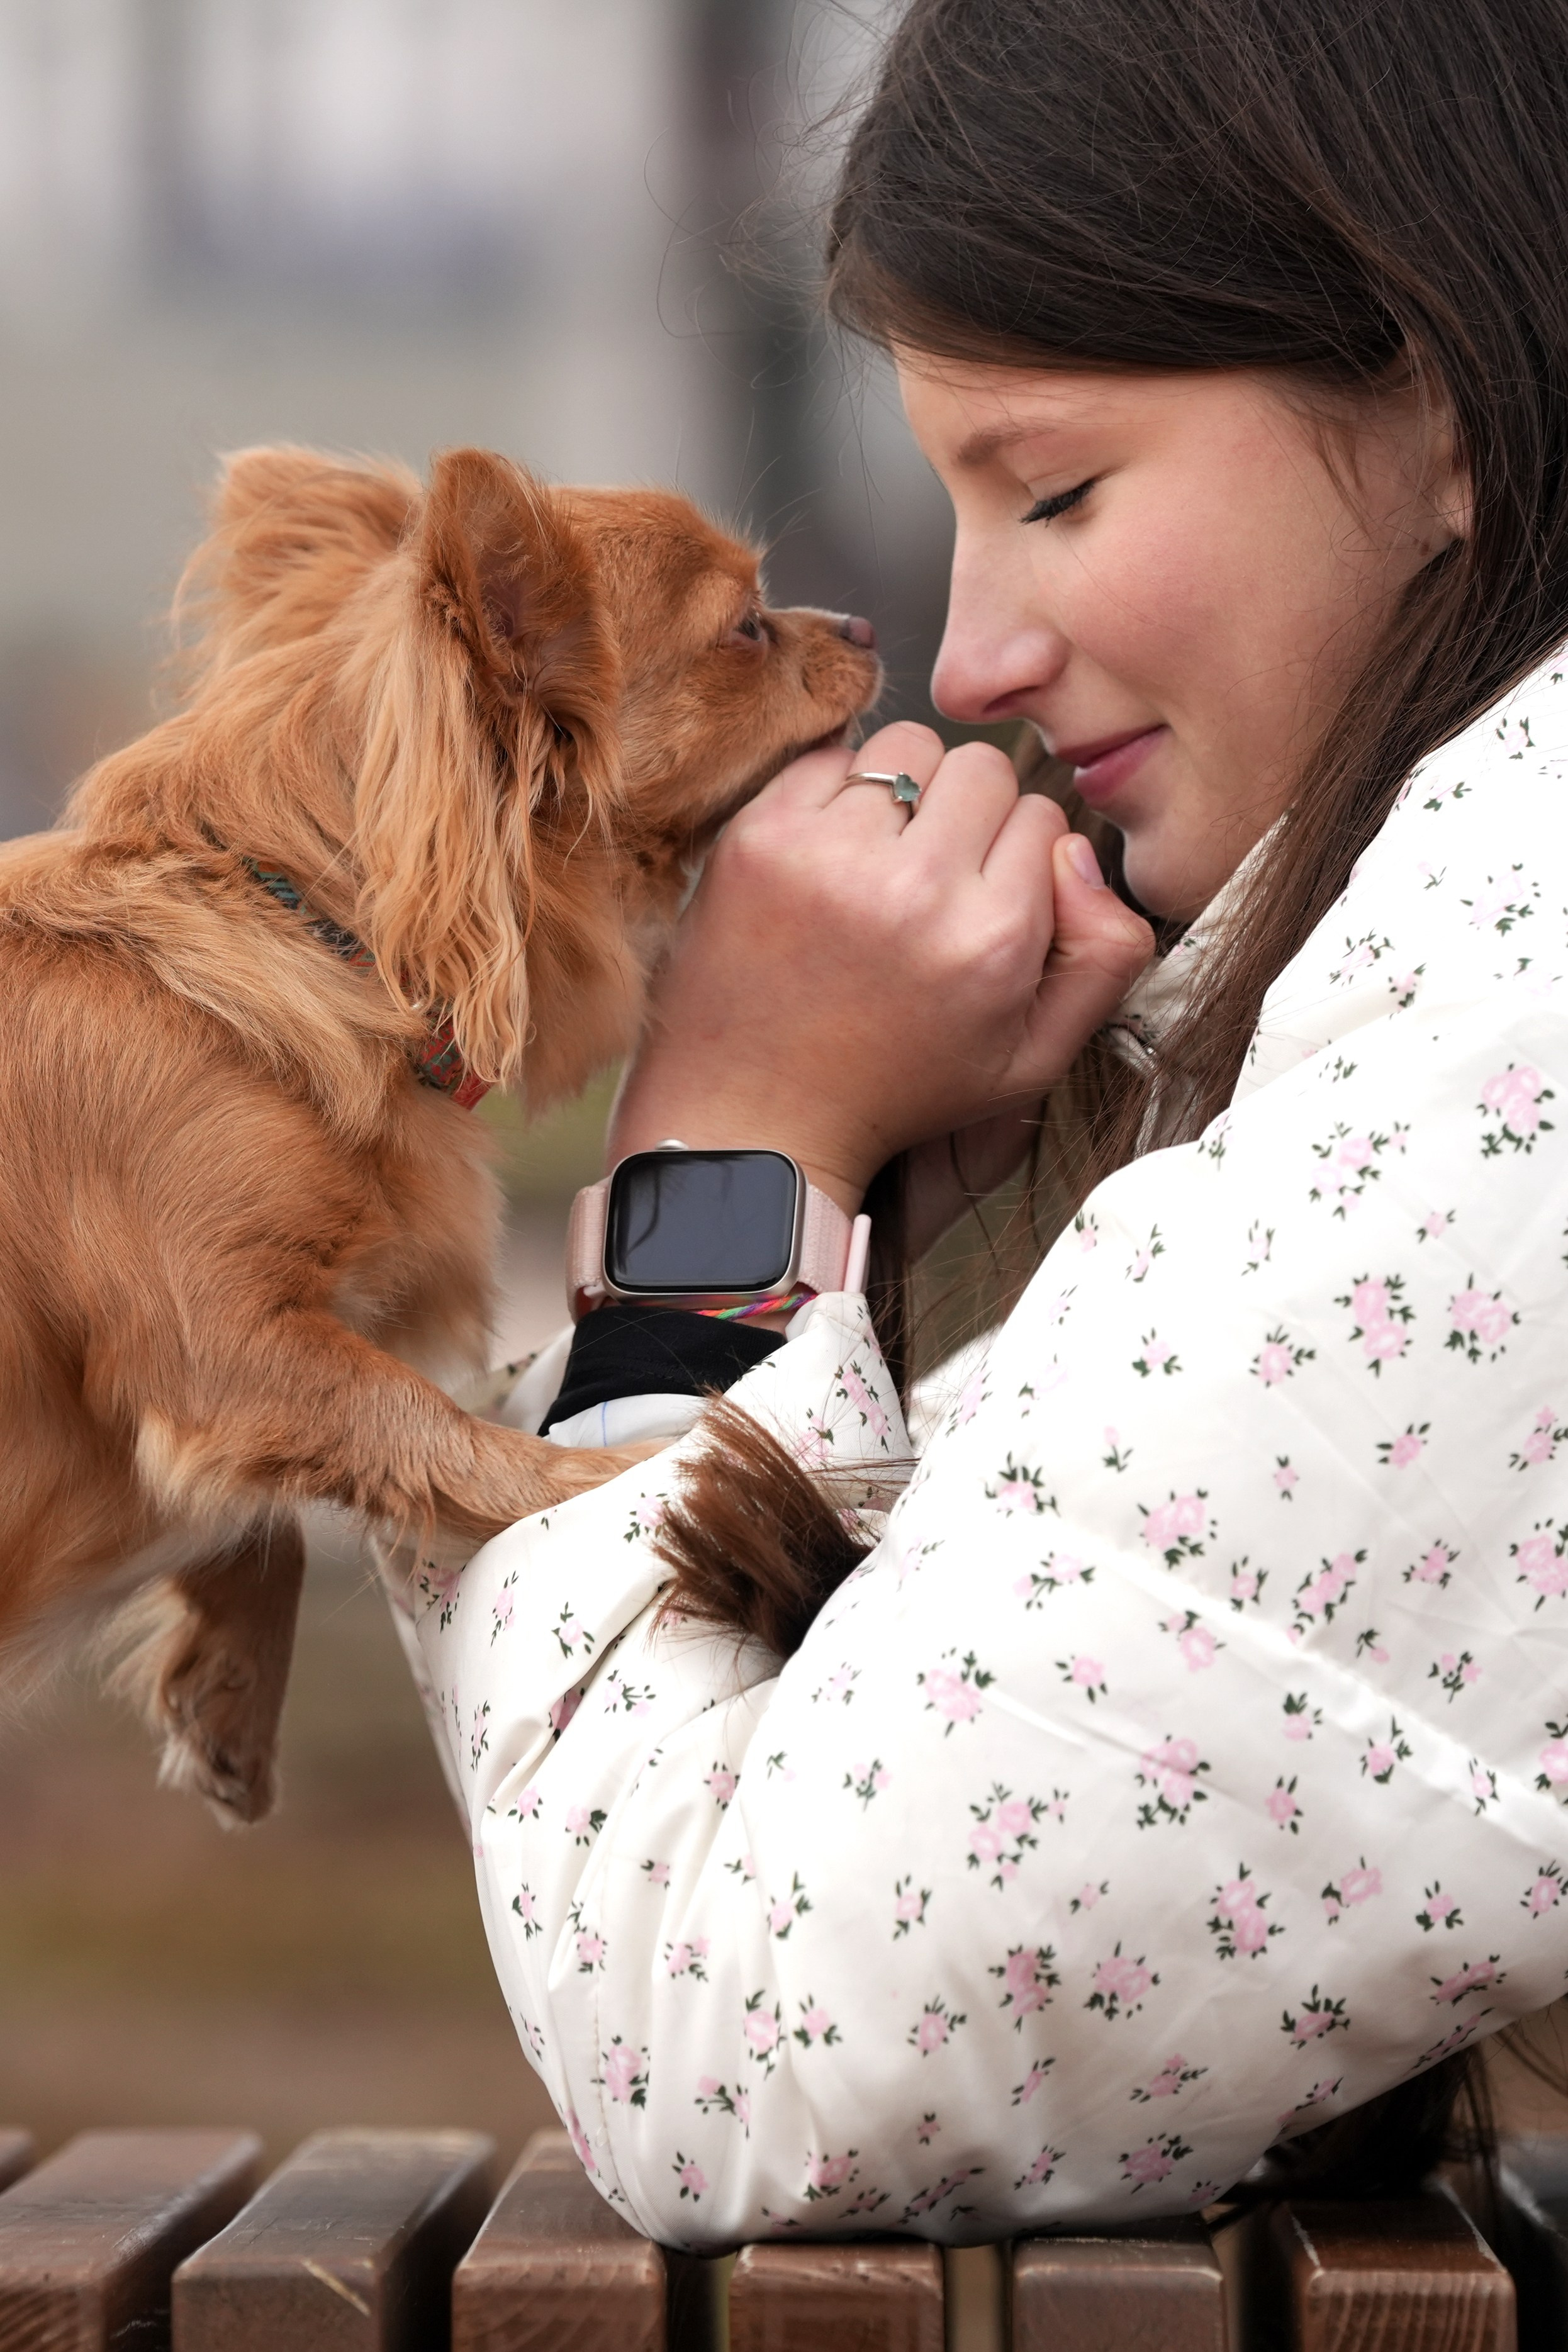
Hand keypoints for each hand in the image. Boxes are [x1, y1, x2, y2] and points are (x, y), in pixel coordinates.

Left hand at [609, 720, 1153, 1213]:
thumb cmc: (898, 1089)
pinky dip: (834, 792)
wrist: (758, 1117)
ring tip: (880, 860)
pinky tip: (828, 856)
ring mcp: (830, 856)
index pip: (1044, 818)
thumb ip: (1104, 955)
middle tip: (932, 874)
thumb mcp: (1031, 1059)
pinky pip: (828, 756)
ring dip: (905, 791)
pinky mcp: (759, 838)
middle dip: (968, 812)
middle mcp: (917, 888)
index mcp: (993, 939)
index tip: (980, 899)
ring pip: (908, 748)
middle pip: (982, 768)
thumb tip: (1078, 850)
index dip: (1017, 855)